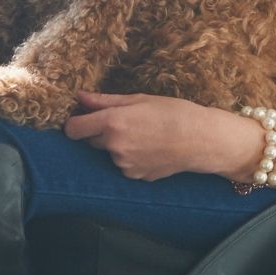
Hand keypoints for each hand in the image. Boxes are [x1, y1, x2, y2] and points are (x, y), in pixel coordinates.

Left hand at [65, 91, 263, 181]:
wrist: (201, 140)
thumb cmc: (173, 113)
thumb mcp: (138, 99)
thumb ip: (104, 101)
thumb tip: (79, 97)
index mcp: (112, 123)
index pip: (73, 129)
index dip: (75, 123)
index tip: (83, 118)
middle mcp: (114, 147)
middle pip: (91, 141)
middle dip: (101, 132)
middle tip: (126, 122)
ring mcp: (124, 166)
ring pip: (110, 153)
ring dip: (118, 145)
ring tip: (145, 135)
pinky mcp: (135, 177)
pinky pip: (124, 165)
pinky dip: (132, 158)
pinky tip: (151, 149)